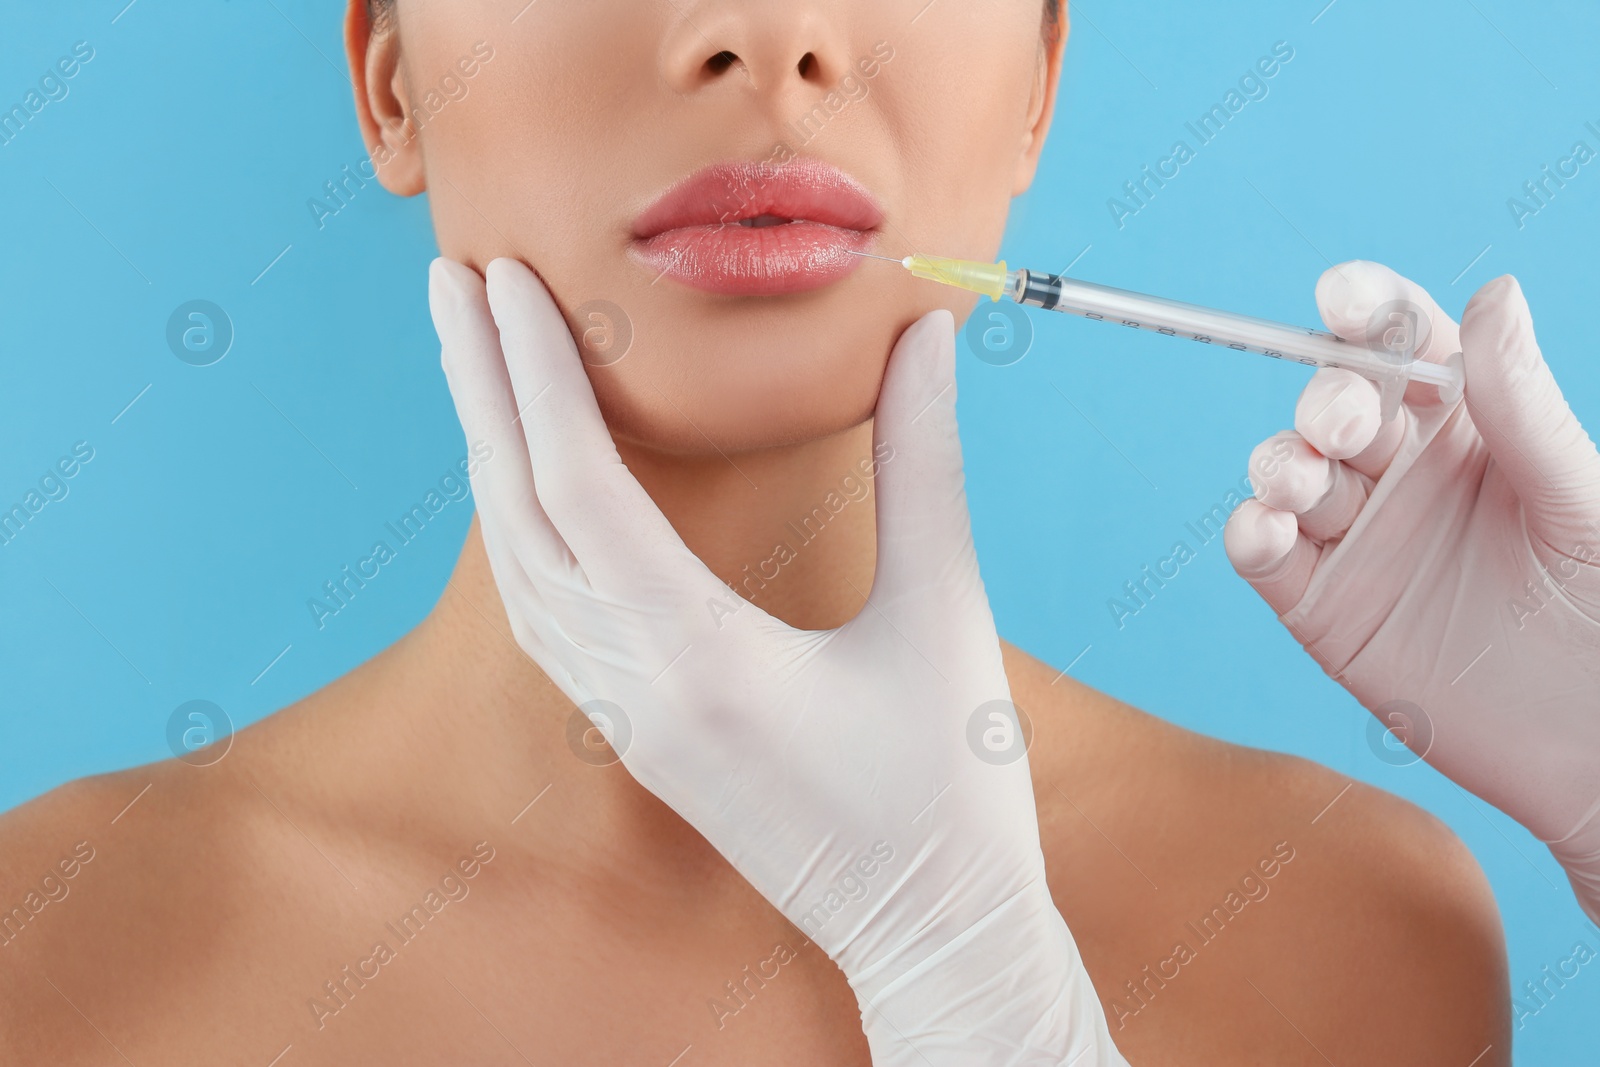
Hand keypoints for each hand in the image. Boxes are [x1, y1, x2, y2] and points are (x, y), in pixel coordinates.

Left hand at [429, 257, 1127, 1065]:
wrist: (933, 933)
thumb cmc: (951, 792)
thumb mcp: (945, 618)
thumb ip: (925, 468)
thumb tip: (924, 342)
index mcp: (703, 659)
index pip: (582, 488)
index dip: (540, 374)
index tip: (507, 281)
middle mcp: (637, 692)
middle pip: (520, 517)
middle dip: (478, 391)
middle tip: (447, 280)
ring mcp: (626, 722)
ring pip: (519, 570)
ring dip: (490, 456)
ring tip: (476, 359)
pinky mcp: (639, 736)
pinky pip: (546, 618)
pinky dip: (521, 532)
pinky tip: (523, 486)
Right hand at [1225, 261, 1599, 919]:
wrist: (1594, 748)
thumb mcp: (1577, 501)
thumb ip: (1522, 406)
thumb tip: (1492, 293)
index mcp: (1472, 426)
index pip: (1406, 345)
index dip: (1368, 311)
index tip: (1342, 298)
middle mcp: (1405, 473)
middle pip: (1335, 403)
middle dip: (1326, 400)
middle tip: (1346, 427)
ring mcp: (1357, 538)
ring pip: (1289, 472)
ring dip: (1281, 465)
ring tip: (1302, 486)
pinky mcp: (1320, 607)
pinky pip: (1266, 556)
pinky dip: (1253, 534)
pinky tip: (1269, 532)